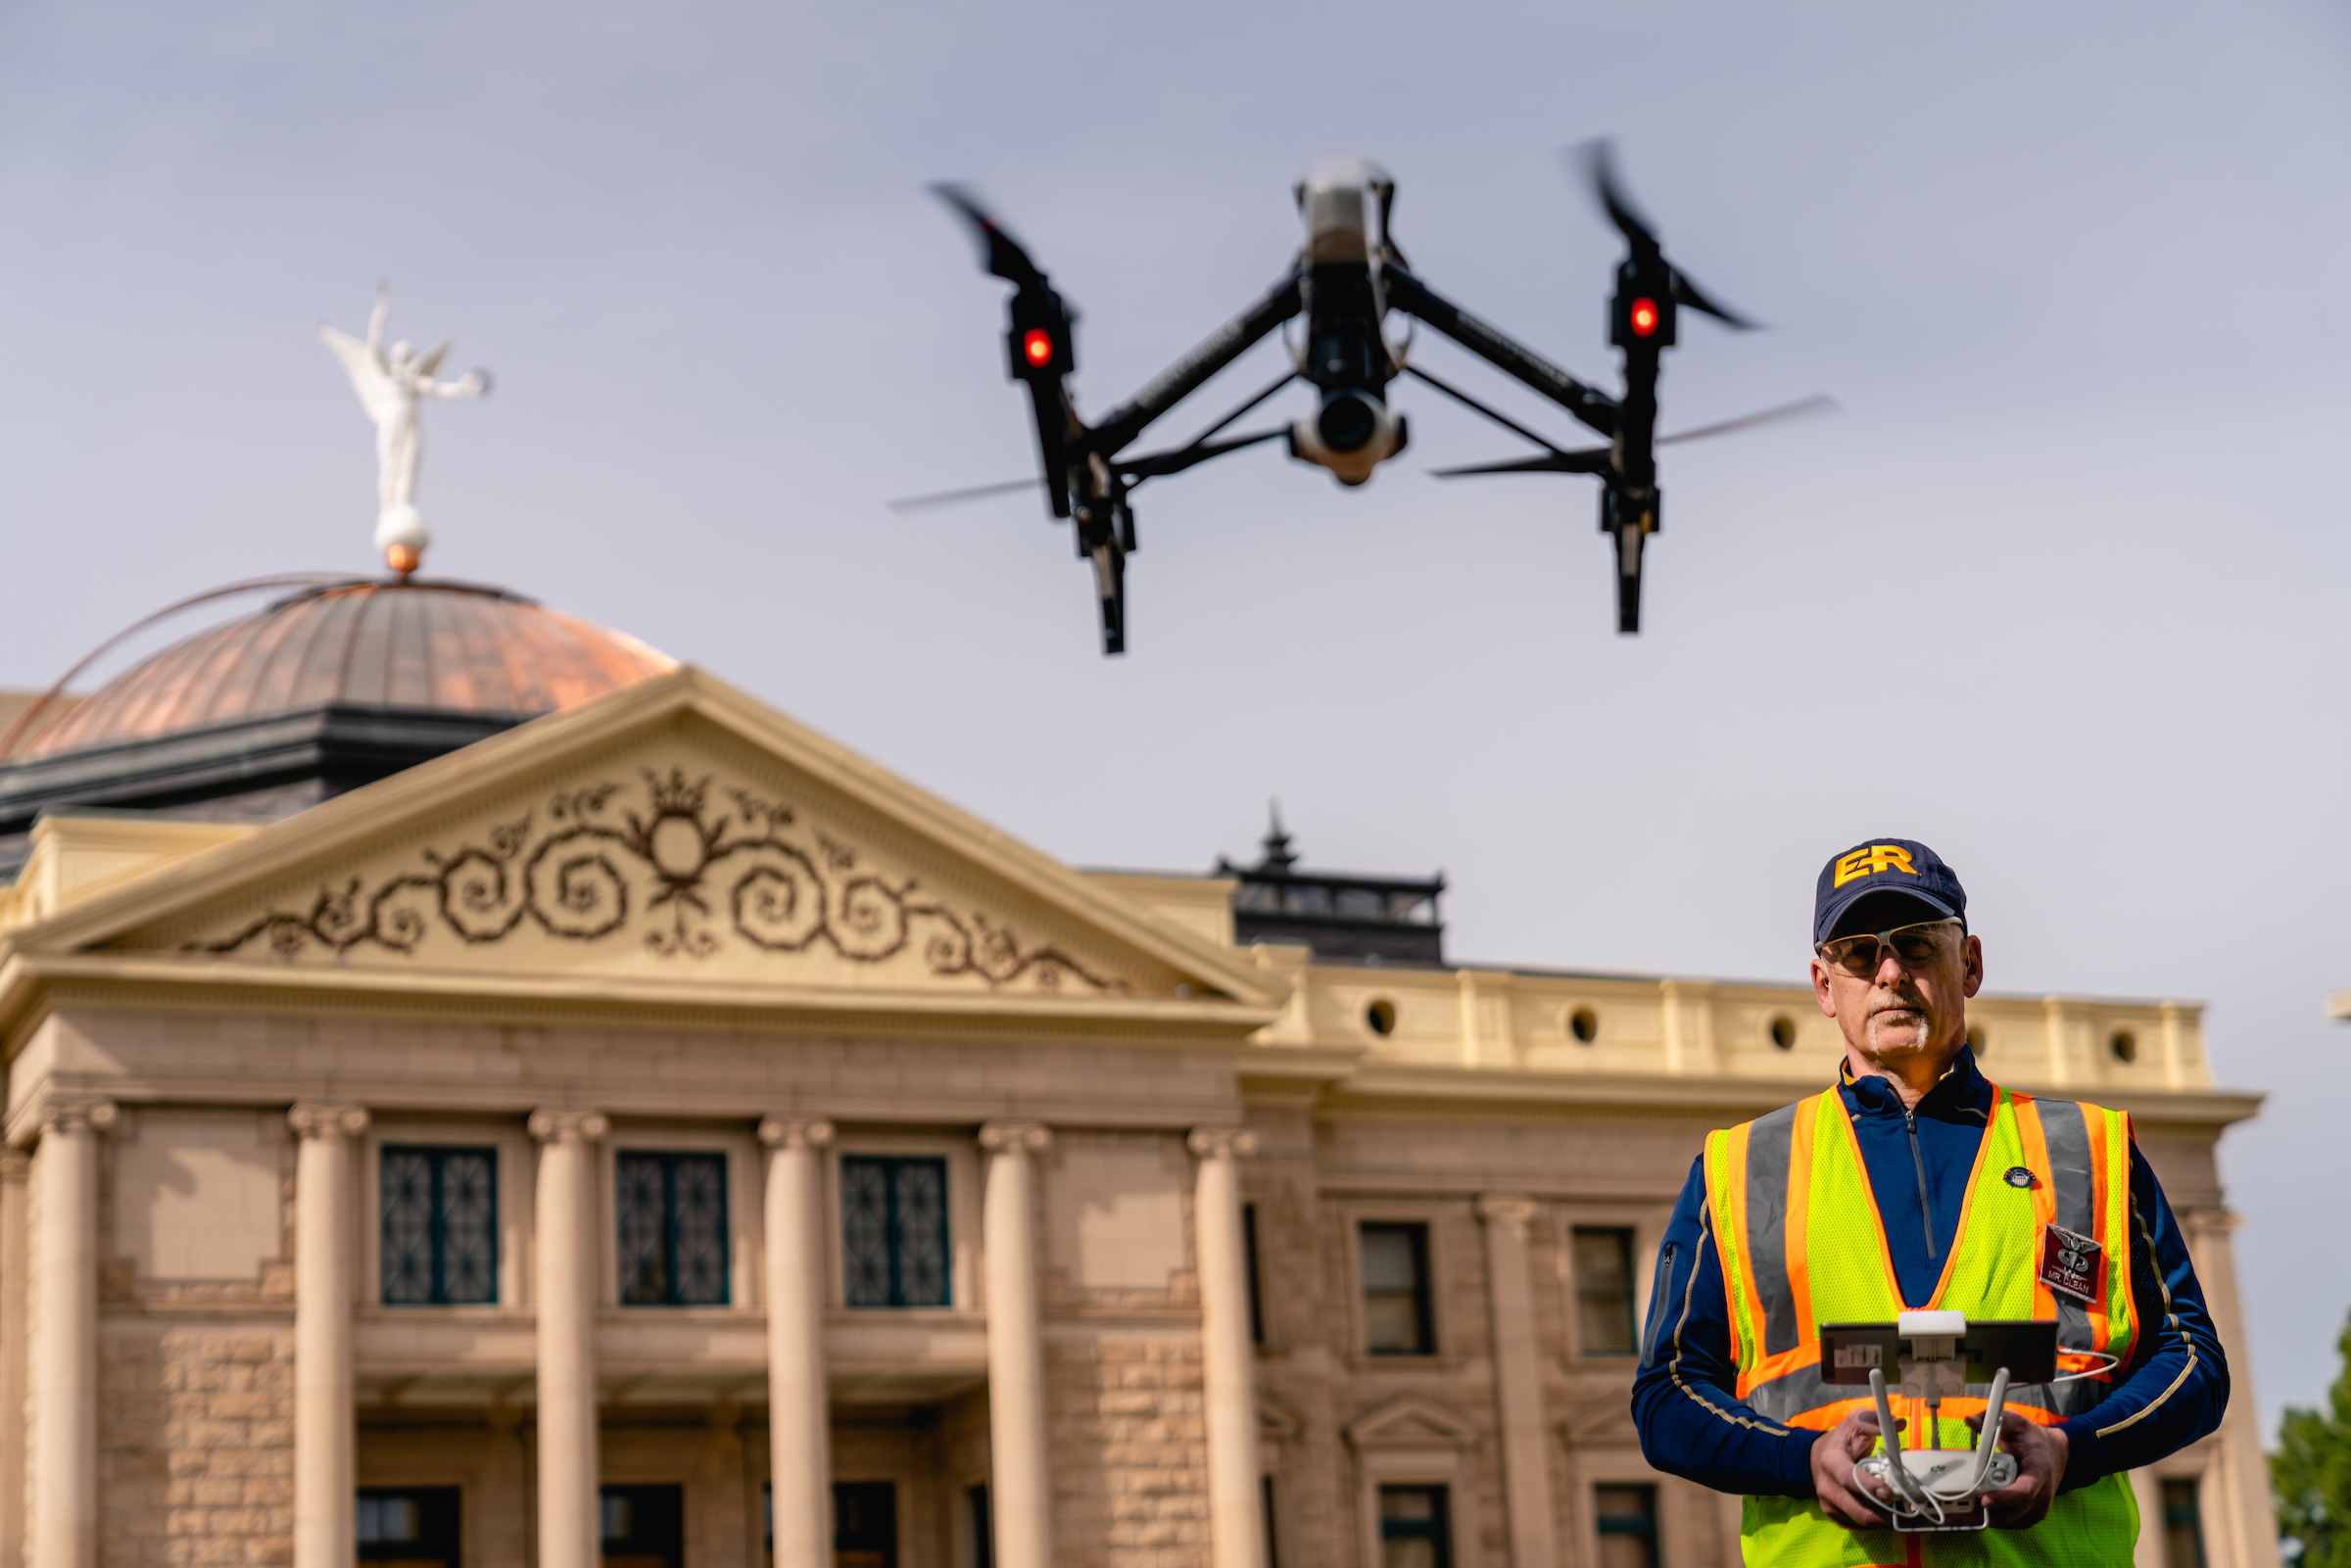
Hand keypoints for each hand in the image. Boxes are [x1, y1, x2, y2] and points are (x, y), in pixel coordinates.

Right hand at [1811, 1408, 1899, 1528]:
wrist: (1817, 1457)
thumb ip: (1874, 1421)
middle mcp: (1827, 1487)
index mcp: (1831, 1461)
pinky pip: (1859, 1527)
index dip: (1868, 1487)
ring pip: (1860, 1522)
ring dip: (1884, 1522)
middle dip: (1884, 1514)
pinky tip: (1889, 1517)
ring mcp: (1829, 1504)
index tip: (1888, 1492)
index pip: (1848, 1478)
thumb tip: (1898, 1423)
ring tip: (1904, 1516)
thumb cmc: (1843, 1440)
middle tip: (1907, 1512)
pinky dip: (1876, 1525)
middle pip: (1857, 1509)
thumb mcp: (1855, 1422)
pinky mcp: (1835, 1516)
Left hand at [1970, 1410, 2067, 1527]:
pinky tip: (1971, 1514)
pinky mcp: (2030, 1515)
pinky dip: (1991, 1519)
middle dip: (1985, 1513)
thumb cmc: (2032, 1439)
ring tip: (1958, 1513)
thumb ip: (1992, 1420)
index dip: (2005, 1498)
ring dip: (1984, 1519)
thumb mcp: (2014, 1423)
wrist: (2054, 1454)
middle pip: (2013, 1511)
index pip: (2025, 1491)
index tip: (1985, 1500)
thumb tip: (1969, 1420)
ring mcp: (2038, 1508)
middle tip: (1959, 1509)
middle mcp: (2042, 1494)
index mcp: (2040, 1472)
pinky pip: (2009, 1522)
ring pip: (2009, 1520)